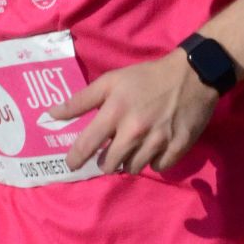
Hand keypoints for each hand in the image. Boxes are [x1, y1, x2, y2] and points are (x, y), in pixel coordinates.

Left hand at [48, 50, 219, 175]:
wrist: (192, 75)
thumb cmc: (146, 78)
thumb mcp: (111, 81)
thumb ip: (80, 101)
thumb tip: (51, 115)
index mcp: (115, 112)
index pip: (87, 145)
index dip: (75, 159)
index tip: (72, 164)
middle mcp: (134, 130)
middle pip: (109, 164)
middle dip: (106, 161)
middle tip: (110, 152)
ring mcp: (158, 141)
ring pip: (133, 168)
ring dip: (129, 162)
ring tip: (133, 148)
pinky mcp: (178, 147)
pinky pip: (158, 168)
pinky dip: (154, 161)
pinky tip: (154, 148)